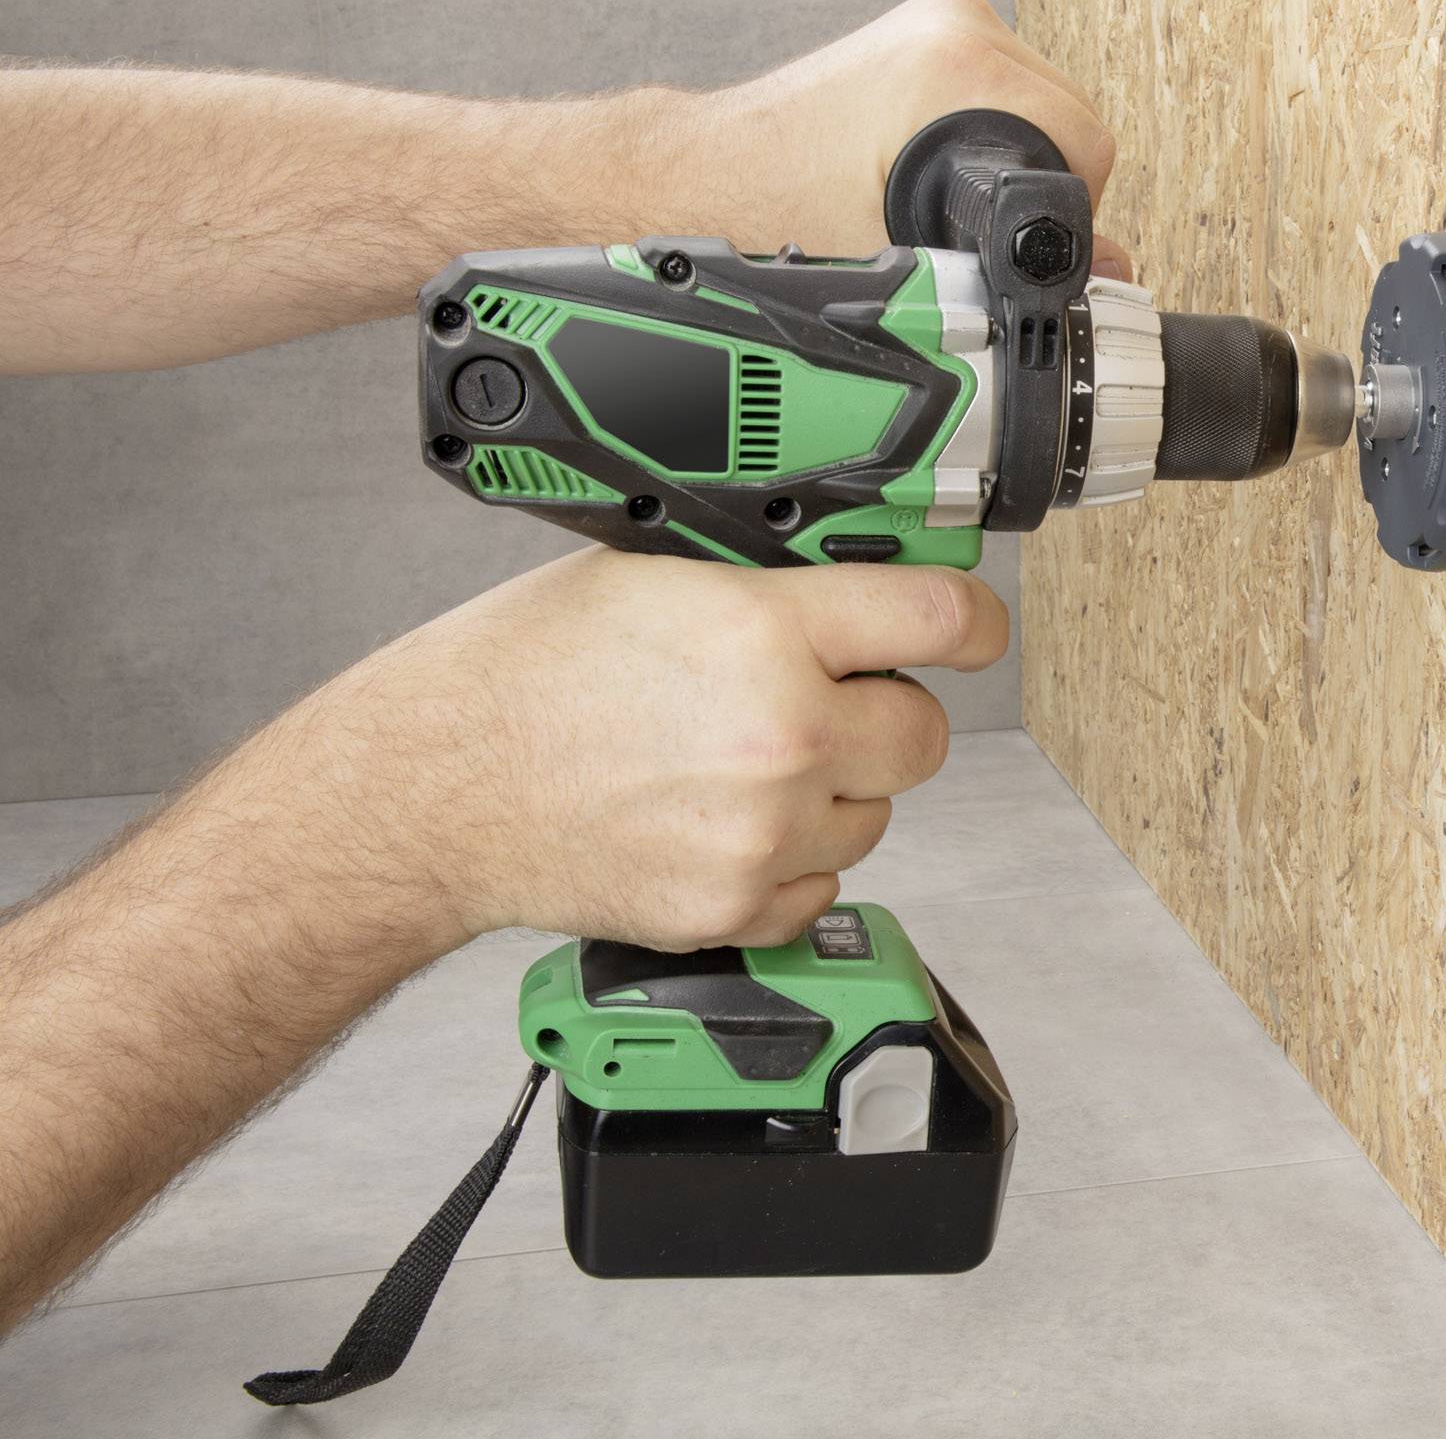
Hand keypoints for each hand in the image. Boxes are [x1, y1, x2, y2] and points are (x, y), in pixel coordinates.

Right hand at [257, 551, 1008, 952]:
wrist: (433, 789)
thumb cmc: (521, 676)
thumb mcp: (652, 573)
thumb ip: (770, 581)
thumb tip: (862, 575)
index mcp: (763, 631)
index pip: (941, 618)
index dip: (971, 619)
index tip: (972, 627)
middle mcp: (779, 736)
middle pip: (926, 733)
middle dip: (886, 712)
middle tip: (825, 700)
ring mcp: (761, 834)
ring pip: (876, 816)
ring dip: (836, 792)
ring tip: (742, 764)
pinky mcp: (733, 910)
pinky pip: (822, 888)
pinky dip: (789, 863)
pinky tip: (719, 822)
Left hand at [688, 0, 1132, 279]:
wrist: (699, 178)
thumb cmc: (771, 210)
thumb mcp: (910, 262)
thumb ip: (1015, 267)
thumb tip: (1105, 271)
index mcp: (957, 65)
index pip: (1084, 145)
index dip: (1069, 215)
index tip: (1029, 251)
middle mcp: (956, 25)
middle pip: (1065, 123)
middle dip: (1037, 190)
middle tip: (976, 236)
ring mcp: (942, 22)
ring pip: (1037, 110)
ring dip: (1010, 165)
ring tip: (946, 203)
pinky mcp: (926, 34)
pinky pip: (999, 95)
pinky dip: (984, 141)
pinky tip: (935, 173)